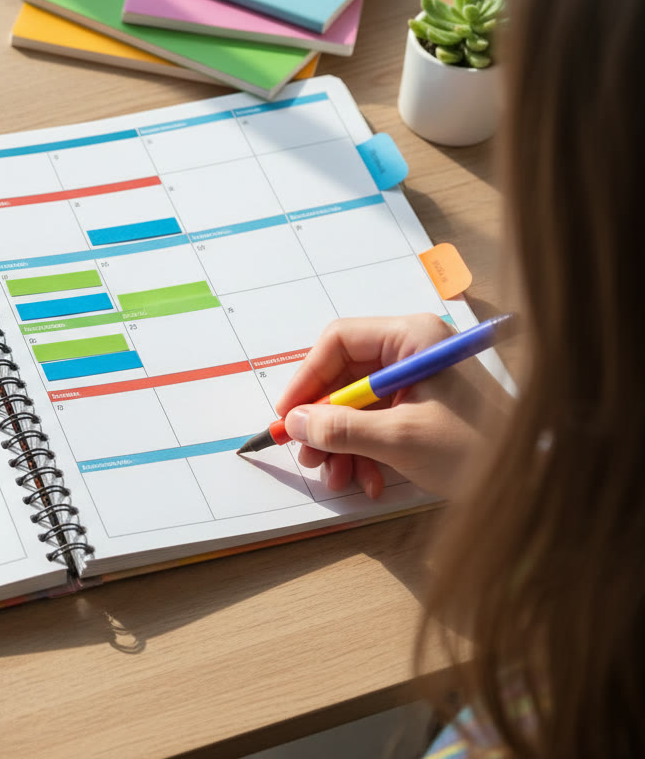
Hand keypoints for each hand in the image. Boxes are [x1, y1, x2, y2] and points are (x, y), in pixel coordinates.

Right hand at [274, 314, 509, 499]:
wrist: (532, 483)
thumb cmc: (476, 450)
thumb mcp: (399, 439)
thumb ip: (341, 428)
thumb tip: (295, 423)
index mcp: (413, 339)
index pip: (339, 342)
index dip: (307, 378)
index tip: (289, 416)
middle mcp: (412, 352)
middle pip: (343, 377)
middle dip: (324, 421)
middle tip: (309, 456)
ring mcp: (417, 381)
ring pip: (356, 405)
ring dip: (341, 444)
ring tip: (338, 478)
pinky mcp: (422, 408)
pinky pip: (376, 423)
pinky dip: (364, 452)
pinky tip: (368, 481)